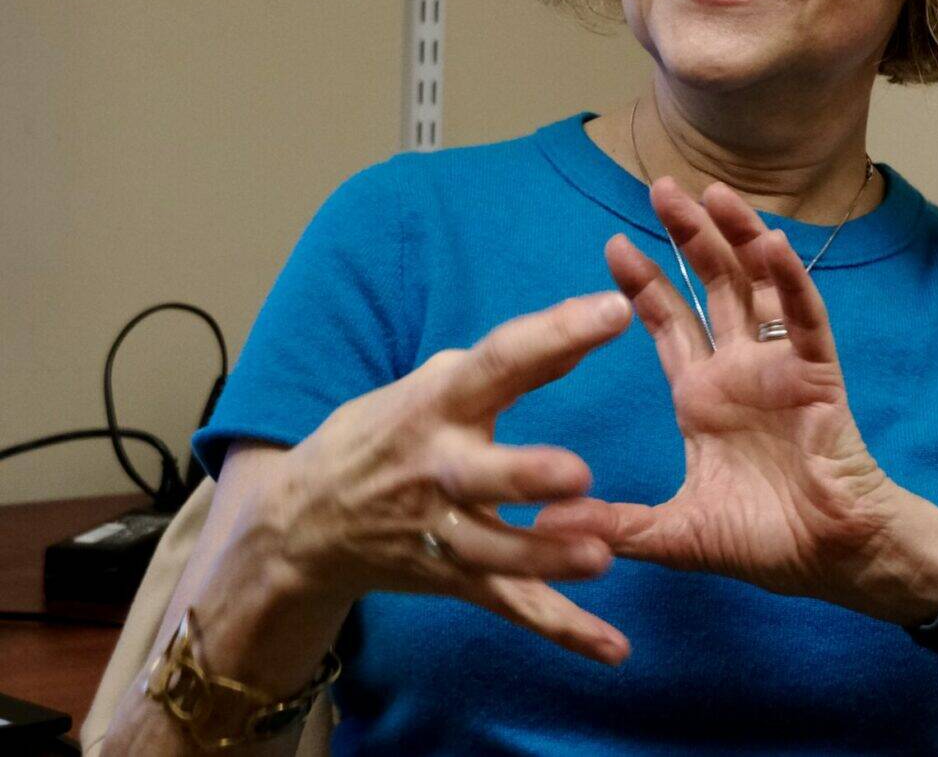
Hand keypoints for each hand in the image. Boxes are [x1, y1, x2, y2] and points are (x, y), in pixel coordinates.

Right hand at [260, 290, 636, 664]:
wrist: (303, 521)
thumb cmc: (387, 434)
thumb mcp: (435, 384)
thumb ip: (517, 363)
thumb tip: (589, 330)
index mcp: (439, 404)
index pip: (500, 363)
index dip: (555, 335)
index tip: (614, 311)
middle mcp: (440, 470)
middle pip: (482, 474)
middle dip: (525, 477)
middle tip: (578, 474)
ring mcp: (443, 532)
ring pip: (498, 552)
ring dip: (546, 558)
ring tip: (600, 555)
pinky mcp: (454, 579)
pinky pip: (512, 607)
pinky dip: (562, 630)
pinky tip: (611, 647)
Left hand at [533, 180, 923, 617]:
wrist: (828, 560)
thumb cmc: (762, 541)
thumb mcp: (673, 533)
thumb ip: (613, 525)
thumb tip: (541, 527)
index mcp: (702, 396)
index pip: (668, 323)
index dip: (643, 283)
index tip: (613, 244)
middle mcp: (738, 369)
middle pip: (711, 285)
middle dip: (687, 236)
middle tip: (660, 188)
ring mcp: (778, 367)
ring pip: (757, 286)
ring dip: (738, 238)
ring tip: (714, 193)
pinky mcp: (817, 375)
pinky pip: (803, 320)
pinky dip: (789, 282)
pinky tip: (773, 246)